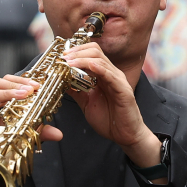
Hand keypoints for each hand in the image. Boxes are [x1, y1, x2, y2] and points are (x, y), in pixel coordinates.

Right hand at [0, 74, 60, 156]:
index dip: (21, 81)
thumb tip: (58, 133)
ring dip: (7, 91)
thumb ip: (39, 132)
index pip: (6, 83)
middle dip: (15, 83)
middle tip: (31, 89)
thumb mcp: (24, 137)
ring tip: (22, 94)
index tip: (37, 85)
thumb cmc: (1, 149)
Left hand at [63, 43, 161, 166]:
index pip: (90, 53)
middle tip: (63, 58)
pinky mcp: (123, 90)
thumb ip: (76, 90)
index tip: (61, 56)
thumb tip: (60, 81)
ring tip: (68, 63)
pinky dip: (98, 68)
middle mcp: (111, 74)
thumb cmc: (109, 120)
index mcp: (103, 75)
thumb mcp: (86, 102)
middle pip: (94, 51)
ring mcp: (118, 80)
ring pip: (100, 60)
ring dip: (82, 59)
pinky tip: (88, 66)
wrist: (125, 135)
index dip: (75, 51)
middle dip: (76, 52)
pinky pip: (110, 75)